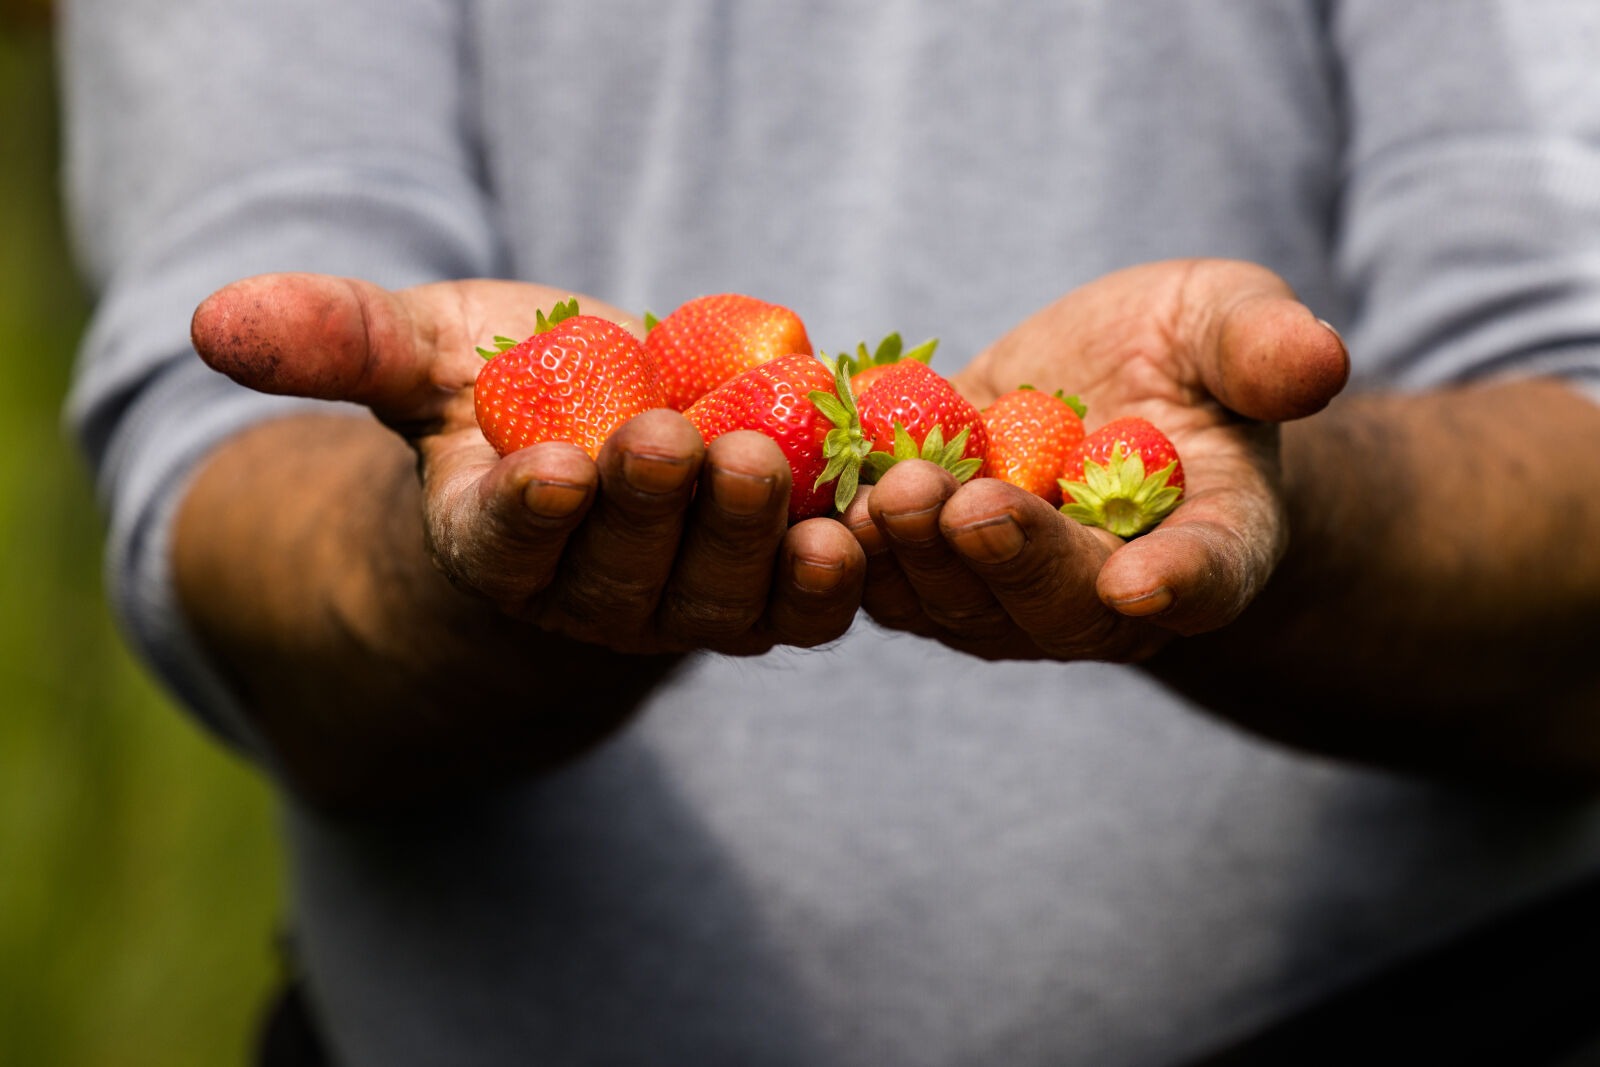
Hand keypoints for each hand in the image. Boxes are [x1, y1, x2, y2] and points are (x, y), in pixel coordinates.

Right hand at [190, 273, 865, 657]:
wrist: (599, 433)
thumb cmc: (495, 396)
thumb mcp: (415, 353)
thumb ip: (334, 340)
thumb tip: (213, 320)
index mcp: (495, 546)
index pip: (505, 545)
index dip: (529, 516)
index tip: (549, 471)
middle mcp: (590, 596)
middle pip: (624, 572)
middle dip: (650, 510)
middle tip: (675, 444)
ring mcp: (685, 606)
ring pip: (719, 597)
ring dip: (746, 540)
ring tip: (764, 465)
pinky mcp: (767, 591)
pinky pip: (801, 604)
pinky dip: (829, 576)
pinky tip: (853, 526)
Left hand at [843, 259, 1348, 660]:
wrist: (1107, 394)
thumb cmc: (1190, 362)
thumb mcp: (1232, 329)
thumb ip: (1265, 349)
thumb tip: (1319, 358)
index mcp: (1212, 545)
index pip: (1208, 576)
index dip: (1180, 582)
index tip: (1144, 582)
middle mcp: (1107, 596)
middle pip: (1059, 606)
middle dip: (1012, 560)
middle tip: (969, 507)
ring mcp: (1006, 594)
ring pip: (957, 604)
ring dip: (917, 559)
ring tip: (887, 493)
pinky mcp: (926, 568)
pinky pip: (882, 574)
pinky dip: (843, 546)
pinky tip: (806, 497)